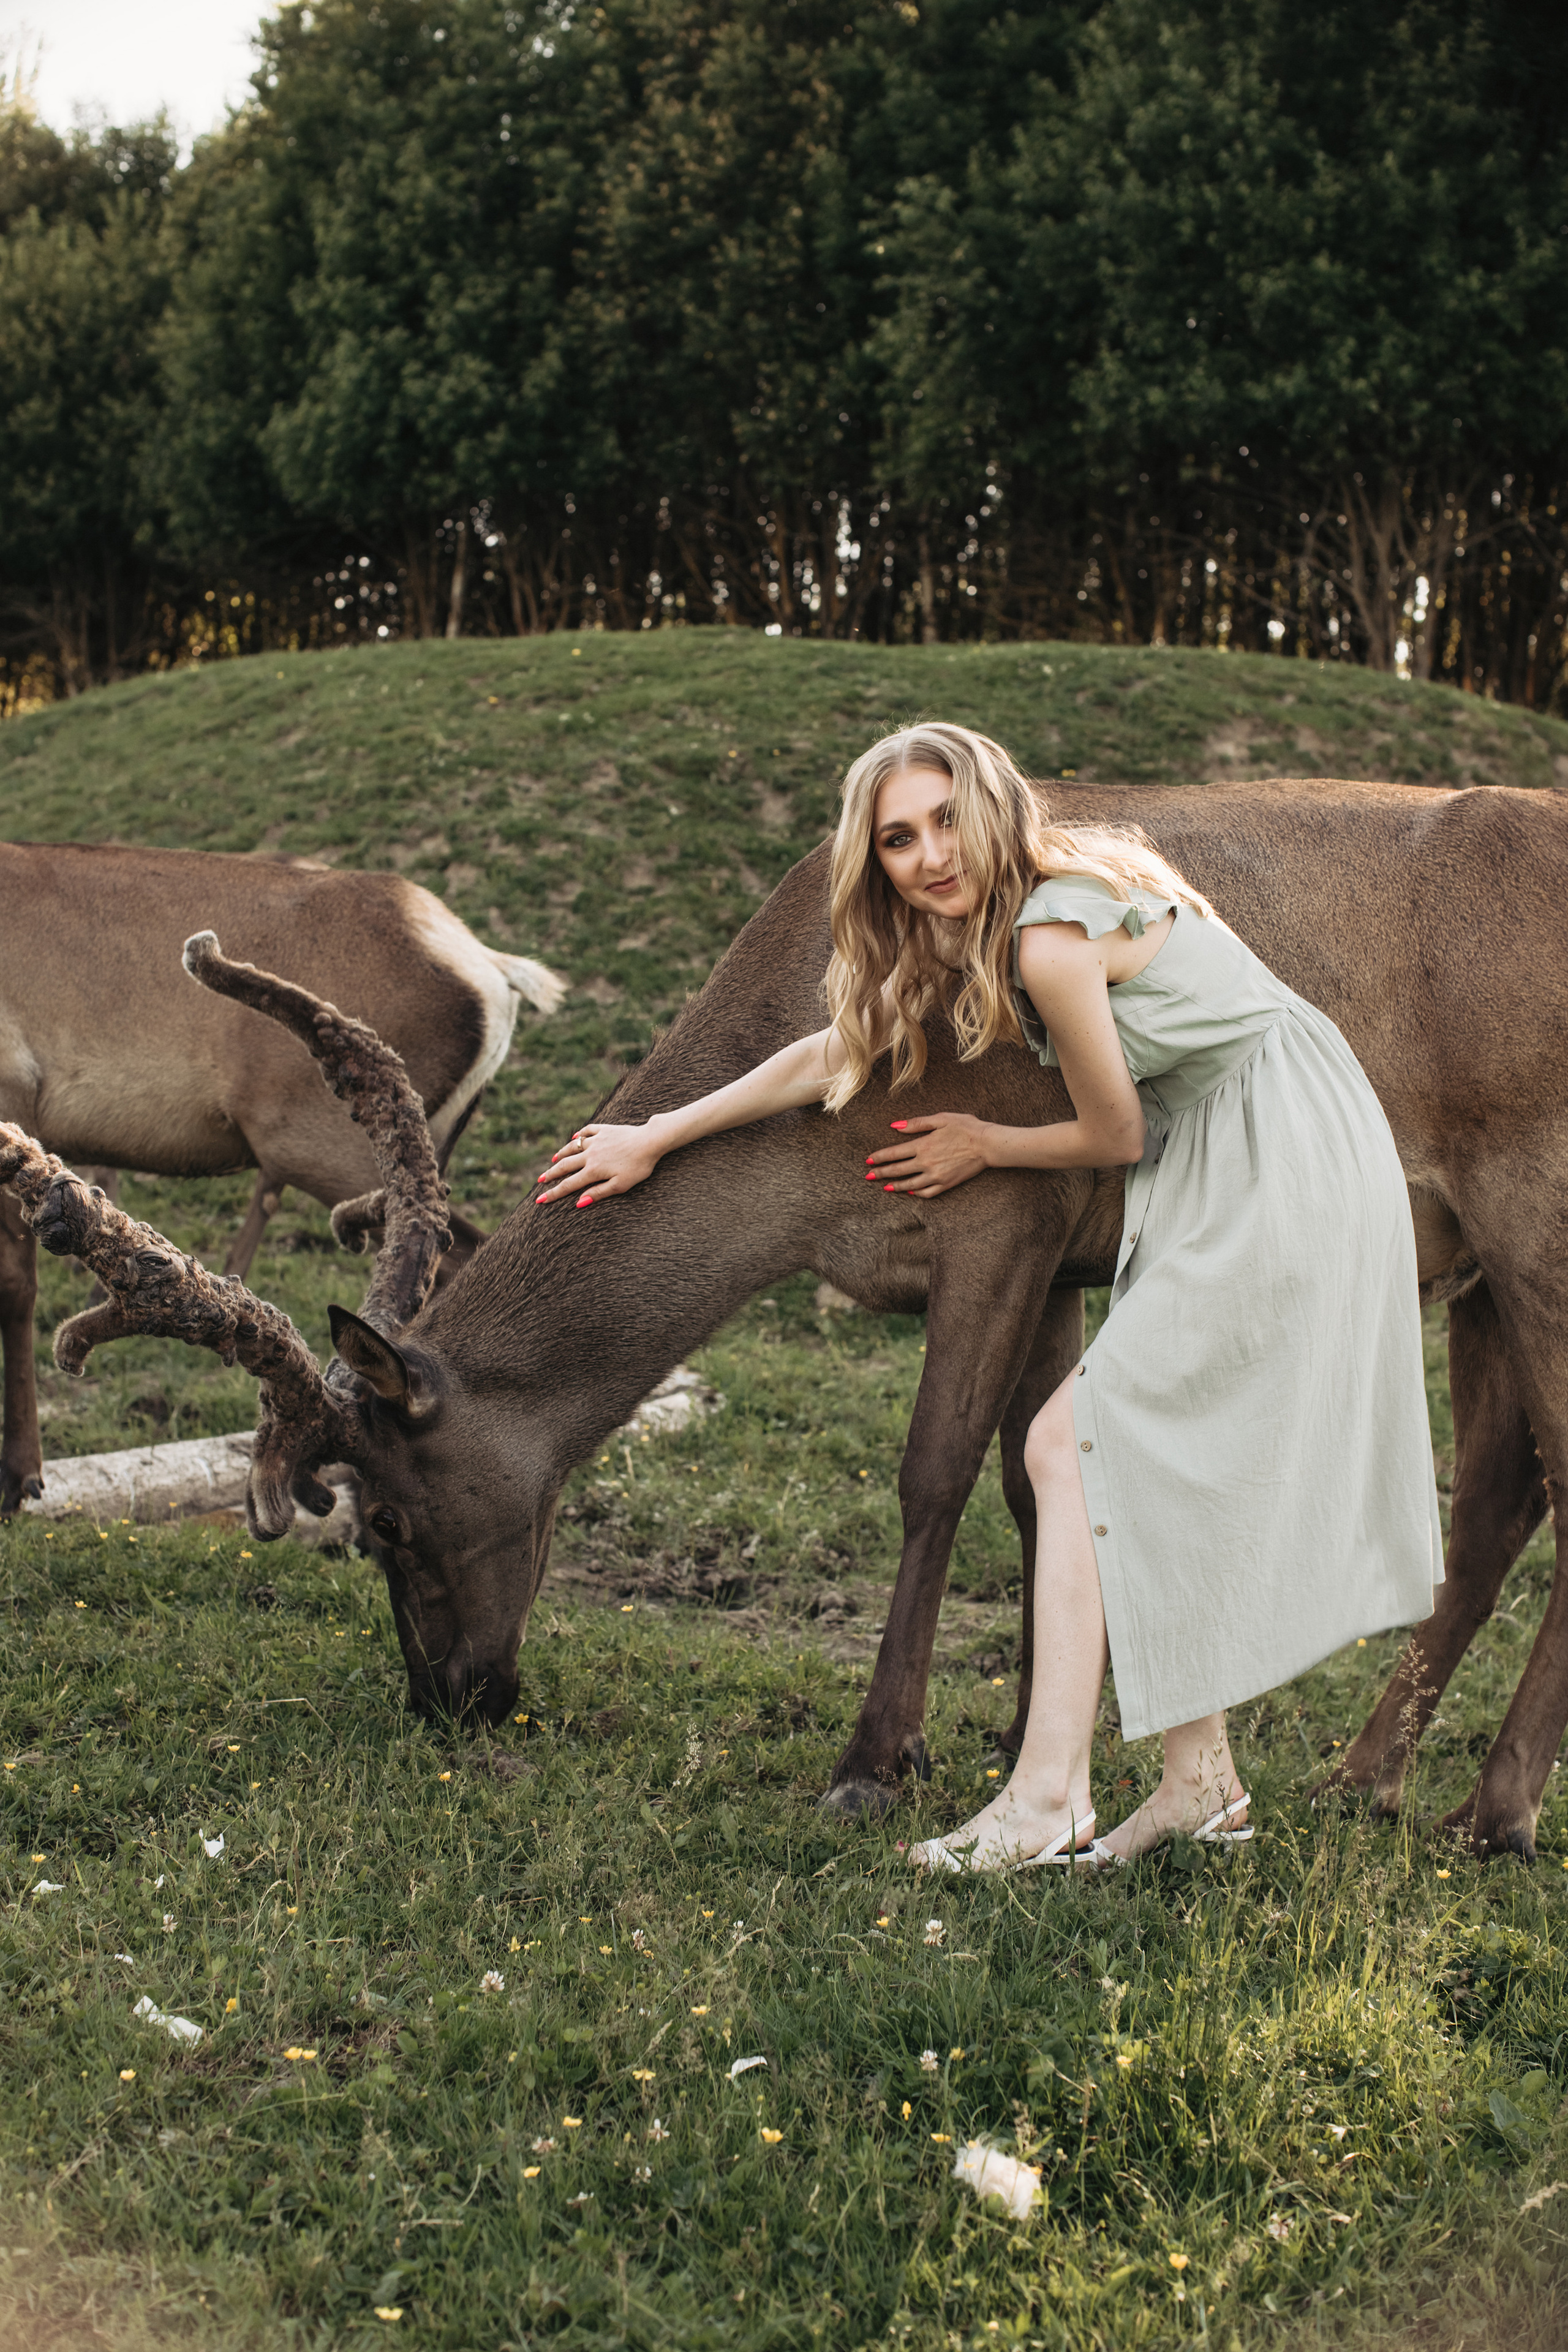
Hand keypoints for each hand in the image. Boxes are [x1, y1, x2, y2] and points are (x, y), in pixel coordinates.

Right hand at [534, 1120, 663, 1205]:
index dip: (553, 1193)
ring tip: (553, 1161)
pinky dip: (578, 1136)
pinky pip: (587, 1131)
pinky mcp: (605, 1129)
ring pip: (573, 1147)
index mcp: (594, 1170)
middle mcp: (591, 1154)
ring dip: (561, 1154)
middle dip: (551, 1174)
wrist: (650, 1141)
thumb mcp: (621, 1185)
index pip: (568, 1184)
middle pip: (565, 1165)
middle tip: (540, 1181)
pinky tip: (574, 1138)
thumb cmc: (639, 1166)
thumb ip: (599, 1193)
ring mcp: (597, 1140)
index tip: (540, 1199)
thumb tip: (579, 1202)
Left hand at [864, 1113, 992, 1198]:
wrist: (987, 1145)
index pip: (894, 1154)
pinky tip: (910, 1192)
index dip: (879, 1158)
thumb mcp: (940, 1119)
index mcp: (923, 1146)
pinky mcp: (946, 1184)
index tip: (868, 1161)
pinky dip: (916, 1193)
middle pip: (898, 1171)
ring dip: (895, 1186)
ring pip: (910, 1185)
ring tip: (885, 1187)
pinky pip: (927, 1192)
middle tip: (868, 1176)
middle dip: (881, 1174)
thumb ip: (916, 1124)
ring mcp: (936, 1176)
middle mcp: (926, 1163)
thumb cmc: (965, 1128)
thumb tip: (895, 1126)